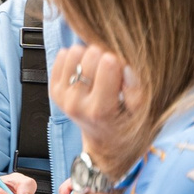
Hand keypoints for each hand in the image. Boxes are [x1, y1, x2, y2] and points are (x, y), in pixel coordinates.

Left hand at [51, 42, 149, 179]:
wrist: (104, 141)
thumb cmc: (125, 124)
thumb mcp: (140, 113)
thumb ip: (136, 90)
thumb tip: (124, 68)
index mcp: (99, 110)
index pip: (108, 63)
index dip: (119, 62)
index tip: (122, 74)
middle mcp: (76, 104)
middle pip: (91, 54)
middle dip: (104, 59)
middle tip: (110, 75)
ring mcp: (62, 97)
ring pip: (74, 52)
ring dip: (88, 57)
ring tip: (96, 73)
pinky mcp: (54, 90)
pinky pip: (62, 56)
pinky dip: (75, 59)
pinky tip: (85, 73)